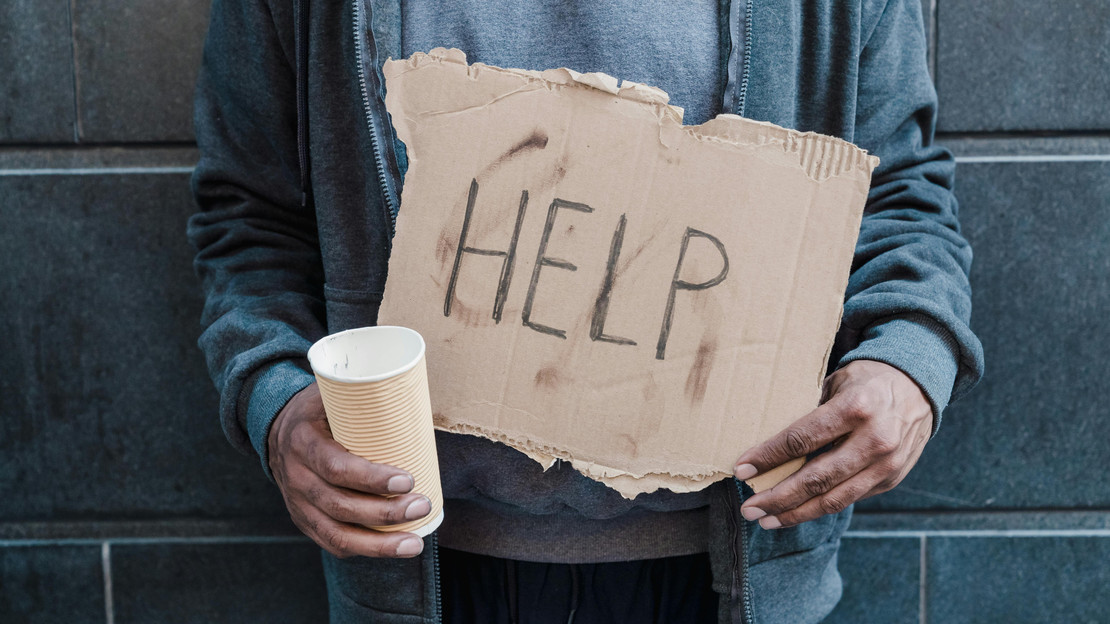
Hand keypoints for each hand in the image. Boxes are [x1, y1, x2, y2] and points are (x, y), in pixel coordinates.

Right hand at [268, 383, 431, 557]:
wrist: (278, 430)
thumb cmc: (319, 409)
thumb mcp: (331, 393)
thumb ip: (363, 395)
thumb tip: (415, 395)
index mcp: (303, 441)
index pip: (336, 467)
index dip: (372, 478)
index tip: (408, 479)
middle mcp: (296, 478)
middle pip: (341, 506)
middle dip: (386, 513)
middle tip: (423, 505)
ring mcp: (297, 504)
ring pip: (337, 535)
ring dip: (379, 544)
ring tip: (415, 543)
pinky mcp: (304, 521)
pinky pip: (332, 543)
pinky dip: (363, 549)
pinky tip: (391, 548)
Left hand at [733, 360, 931, 528]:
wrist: (920, 385)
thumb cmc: (867, 380)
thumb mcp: (836, 381)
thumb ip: (808, 410)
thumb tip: (767, 442)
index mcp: (856, 408)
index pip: (801, 439)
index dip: (768, 457)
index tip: (742, 469)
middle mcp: (875, 440)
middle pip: (815, 479)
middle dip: (777, 498)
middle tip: (749, 508)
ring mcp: (887, 464)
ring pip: (834, 500)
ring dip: (796, 513)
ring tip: (767, 519)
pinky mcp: (891, 479)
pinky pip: (850, 499)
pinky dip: (820, 508)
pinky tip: (797, 511)